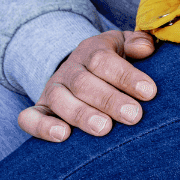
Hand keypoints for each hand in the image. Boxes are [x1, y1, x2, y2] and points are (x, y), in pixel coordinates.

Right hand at [17, 30, 157, 141]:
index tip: (149, 92)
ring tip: (104, 129)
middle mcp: (70, 69)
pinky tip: (62, 136)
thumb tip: (145, 48)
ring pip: (59, 99)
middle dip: (109, 100)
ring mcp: (53, 89)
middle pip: (83, 82)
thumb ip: (139, 43)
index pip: (104, 59)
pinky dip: (42, 126)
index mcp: (92, 50)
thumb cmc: (115, 62)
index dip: (126, 75)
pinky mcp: (40, 110)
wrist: (83, 68)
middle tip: (133, 115)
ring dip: (81, 115)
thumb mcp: (126, 45)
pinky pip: (30, 117)